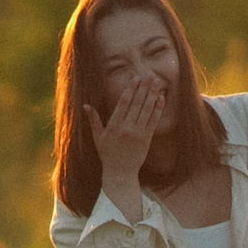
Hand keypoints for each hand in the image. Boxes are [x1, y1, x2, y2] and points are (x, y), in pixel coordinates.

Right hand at [84, 75, 167, 213]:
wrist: (120, 173)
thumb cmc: (107, 155)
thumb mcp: (97, 137)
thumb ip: (93, 120)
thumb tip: (85, 105)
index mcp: (114, 126)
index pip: (124, 103)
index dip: (131, 89)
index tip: (136, 78)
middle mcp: (126, 128)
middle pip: (137, 103)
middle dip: (144, 87)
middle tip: (149, 74)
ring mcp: (138, 133)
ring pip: (147, 110)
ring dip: (152, 94)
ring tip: (157, 81)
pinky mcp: (147, 139)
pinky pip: (153, 120)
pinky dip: (158, 108)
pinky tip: (161, 97)